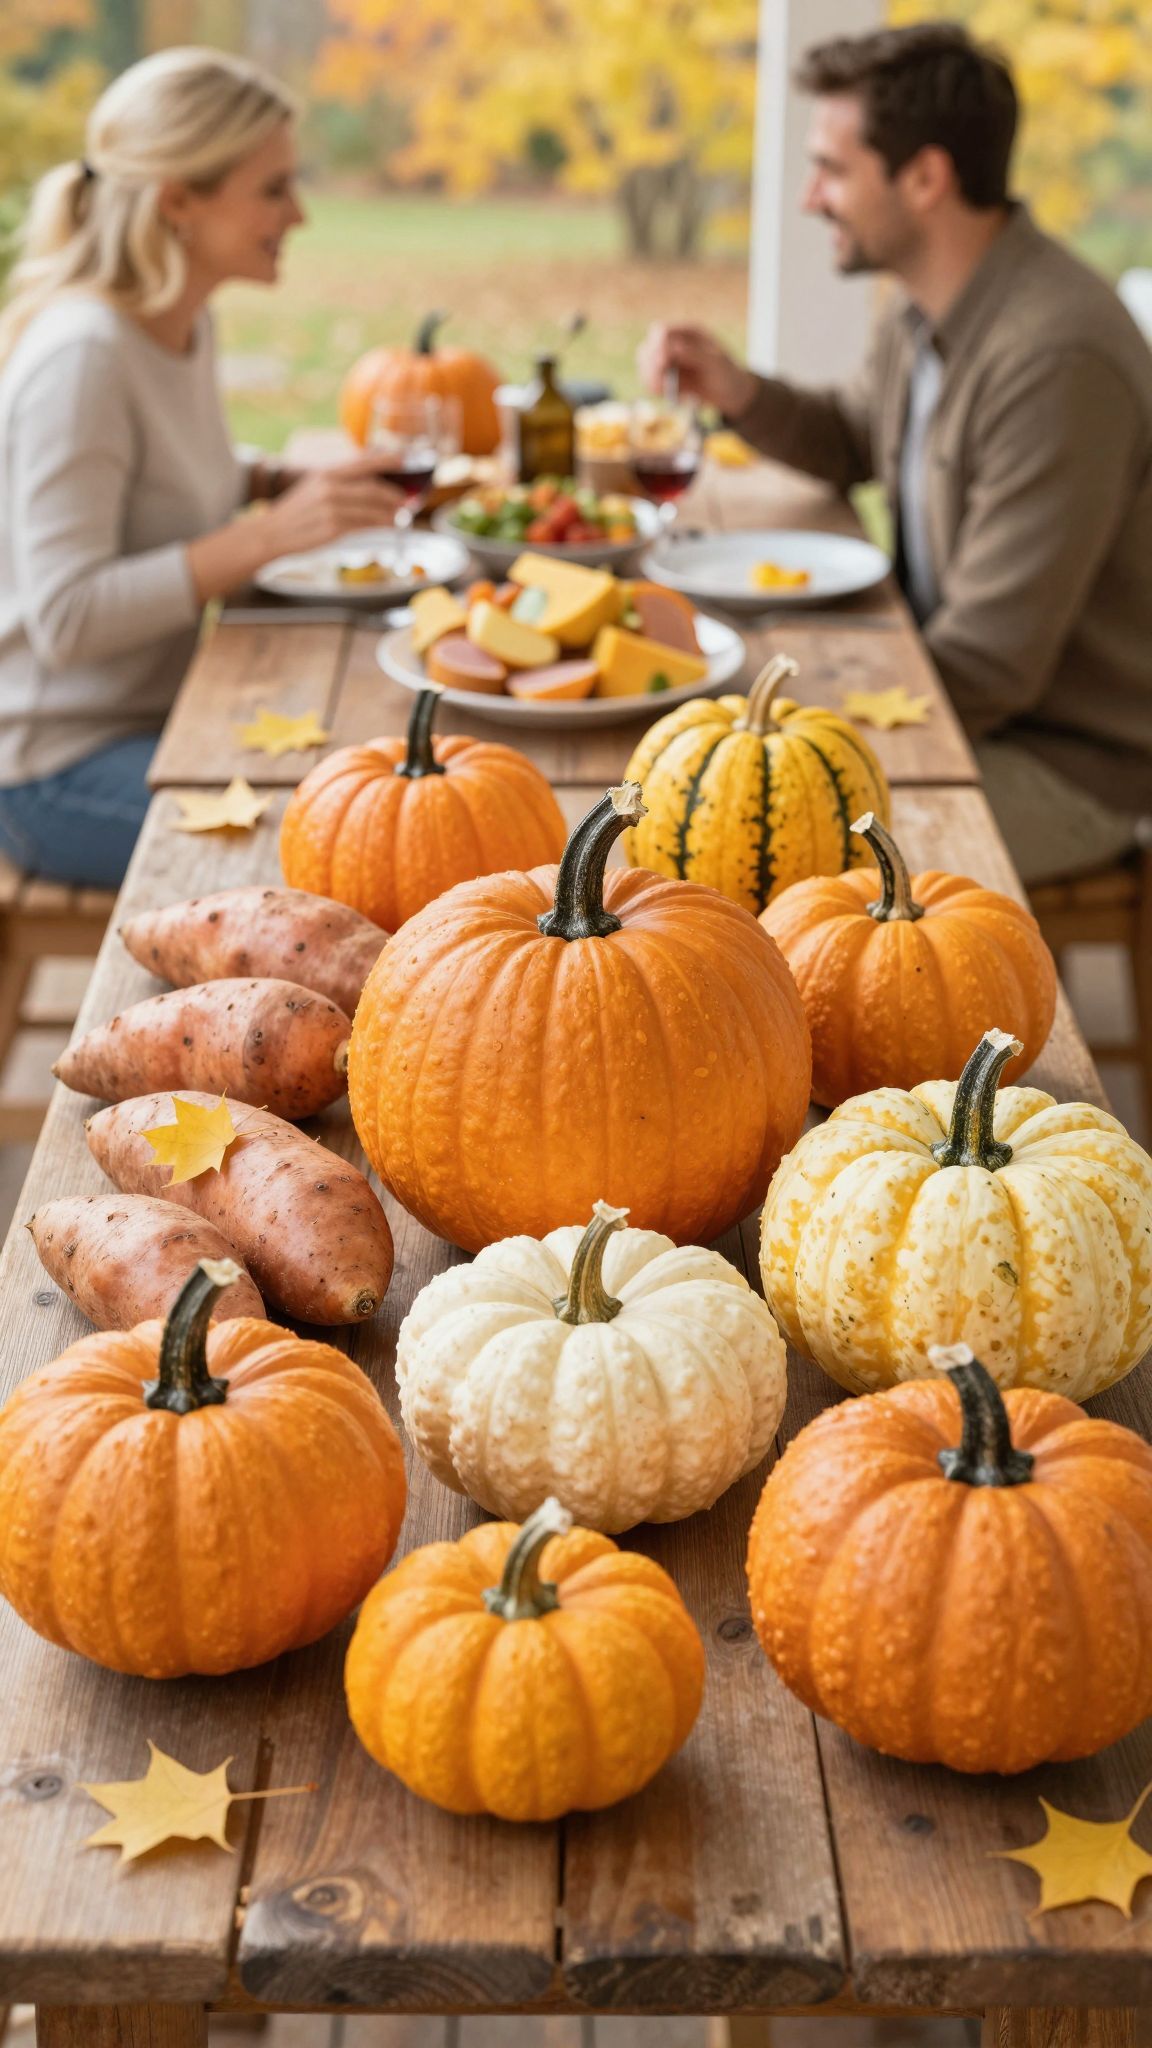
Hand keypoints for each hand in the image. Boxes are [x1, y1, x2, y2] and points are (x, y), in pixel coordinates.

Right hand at [258, 456, 404, 557]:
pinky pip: (365, 525)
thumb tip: (370, 484)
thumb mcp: (315, 487)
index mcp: (326, 473)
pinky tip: (389, 525)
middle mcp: (330, 486)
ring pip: (372, 508)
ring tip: (401, 514)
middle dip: (395, 493)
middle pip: (373, 487)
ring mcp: (331, 507)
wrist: (271, 533)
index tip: (405, 459)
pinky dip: (380, 524)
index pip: (363, 461)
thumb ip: (340, 483)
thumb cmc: (297, 513)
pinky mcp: (333, 528)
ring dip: (391, 512)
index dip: (387, 459)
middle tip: (409, 498)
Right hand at [637, 323, 758, 420]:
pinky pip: (650, 382)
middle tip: (661, 382)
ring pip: (644, 366)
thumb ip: (694, 354)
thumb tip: (673, 348)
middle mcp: (674, 345)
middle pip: (648, 348)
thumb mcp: (716, 363)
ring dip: (651, 378)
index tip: (663, 361)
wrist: (730, 394)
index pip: (661, 331)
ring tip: (665, 390)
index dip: (657, 345)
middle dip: (651, 365)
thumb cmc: (727, 374)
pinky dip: (655, 389)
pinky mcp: (665, 379)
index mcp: (688, 334)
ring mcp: (667, 362)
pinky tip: (670, 395)